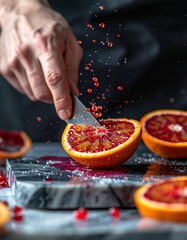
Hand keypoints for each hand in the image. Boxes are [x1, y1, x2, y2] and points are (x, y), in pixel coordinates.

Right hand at [0, 0, 82, 119]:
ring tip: (47, 75)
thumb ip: (72, 69)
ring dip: (45, 94)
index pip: (55, 79)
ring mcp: (12, 61)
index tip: (67, 114)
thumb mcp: (69, 42)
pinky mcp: (5, 68)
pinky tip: (36, 74)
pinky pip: (24, 90)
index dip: (62, 99)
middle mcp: (26, 53)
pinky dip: (34, 88)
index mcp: (45, 44)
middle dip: (55, 98)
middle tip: (61, 92)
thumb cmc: (49, 26)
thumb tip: (73, 92)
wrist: (20, 14)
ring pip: (33, 94)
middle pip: (42, 91)